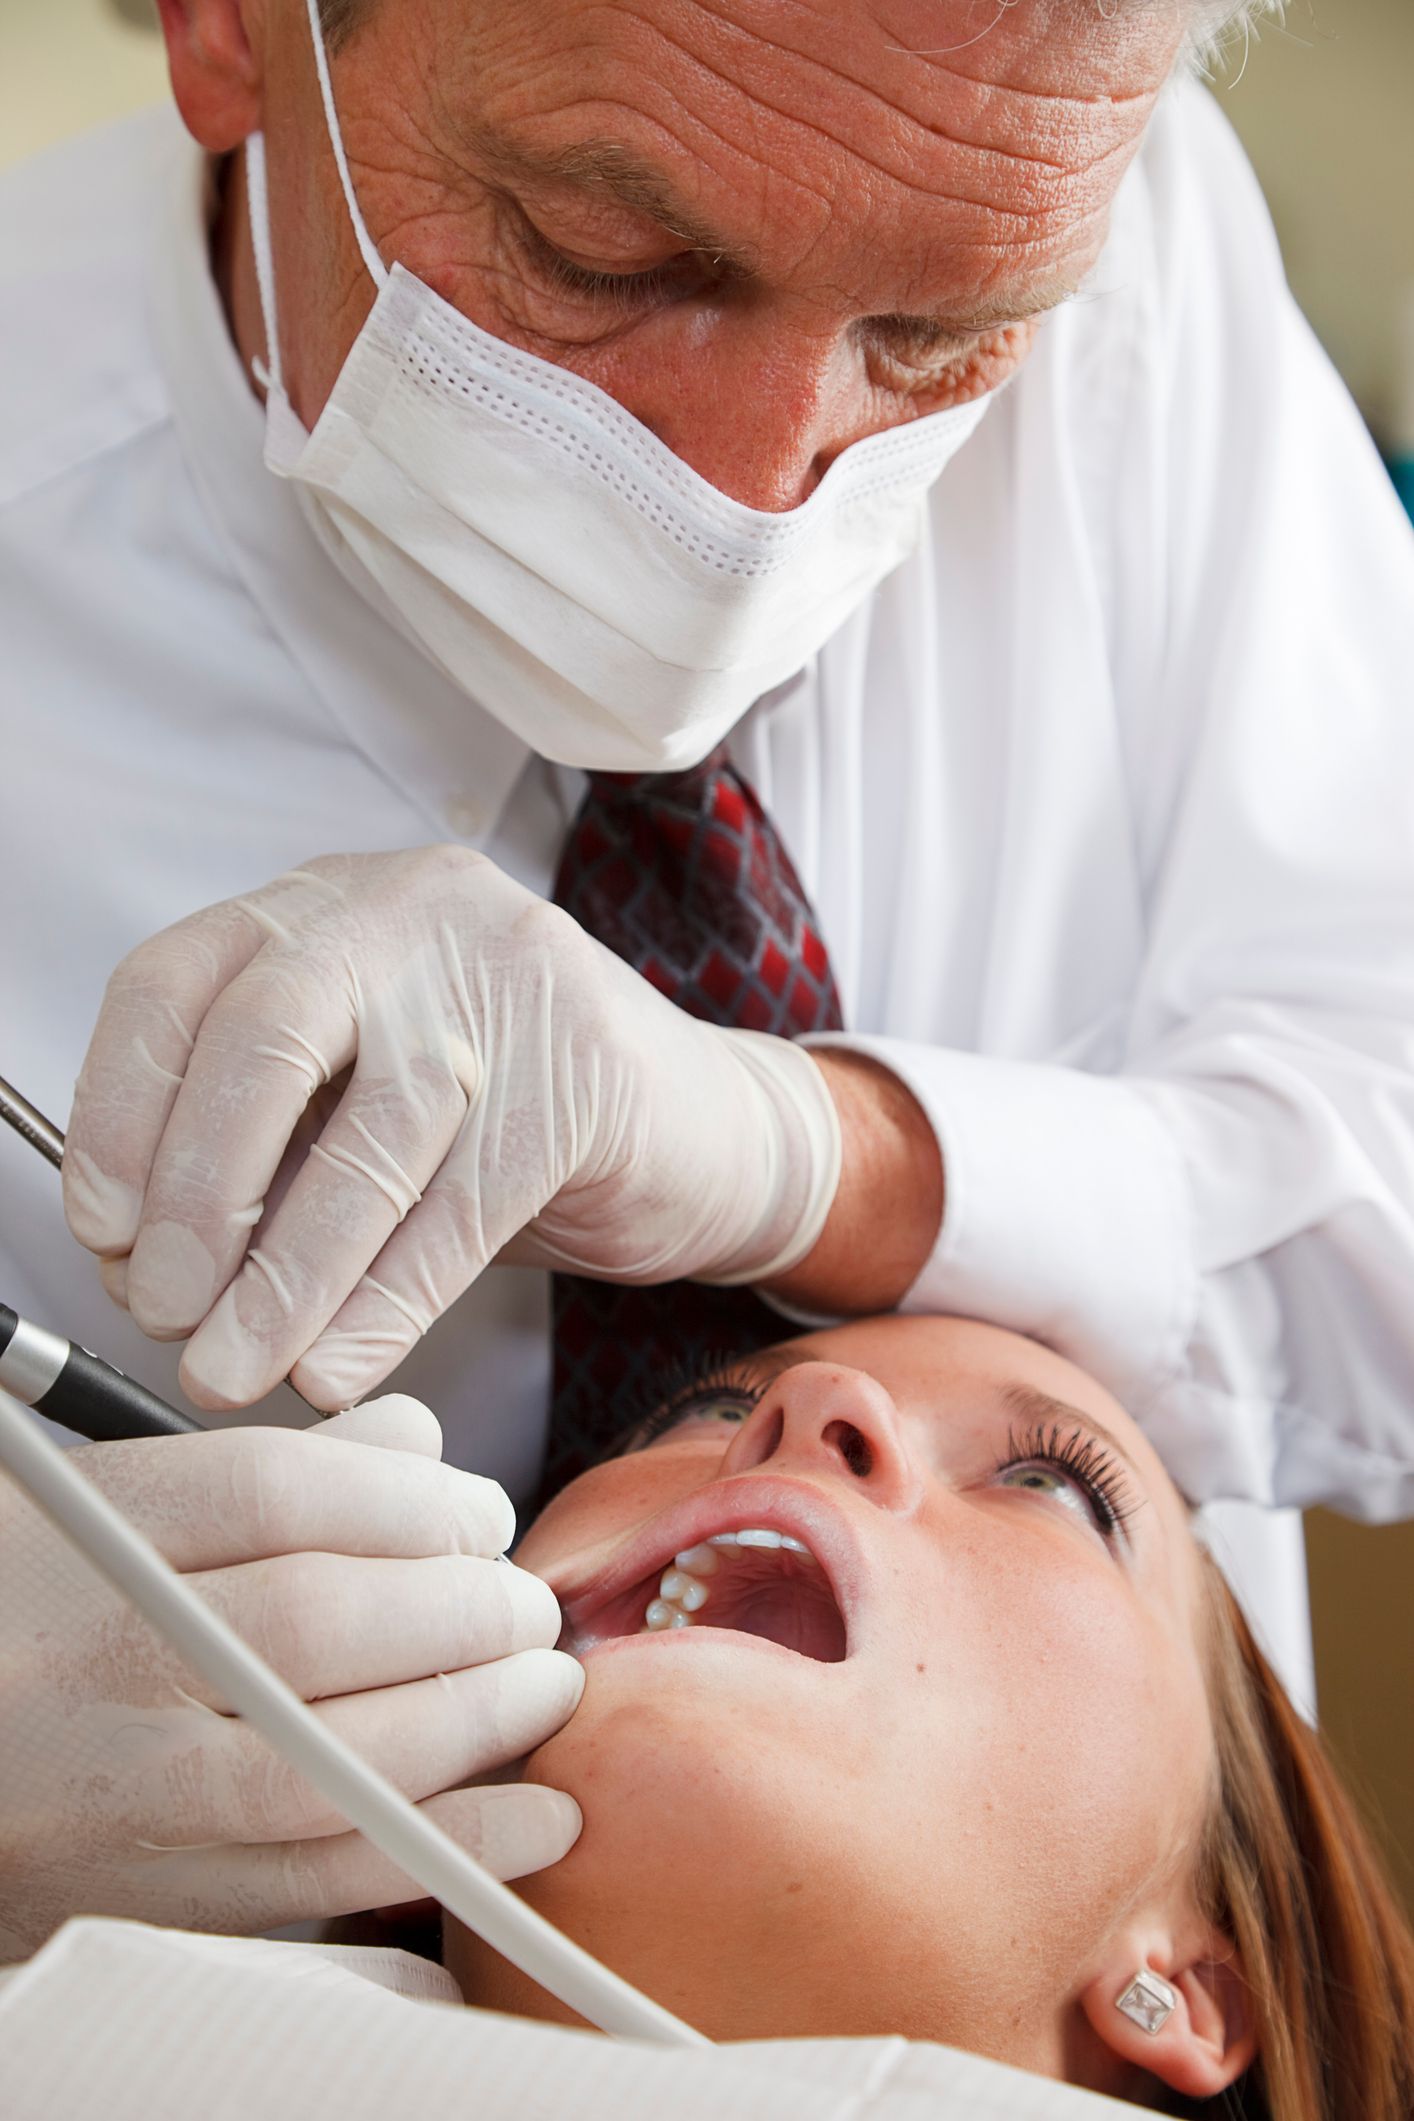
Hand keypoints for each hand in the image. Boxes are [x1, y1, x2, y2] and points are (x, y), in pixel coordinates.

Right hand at [0, 1398, 582, 1959]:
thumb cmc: (29, 1604)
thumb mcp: (102, 1500)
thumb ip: (261, 1468)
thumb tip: (422, 1448)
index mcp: (87, 1536)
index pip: (277, 1494)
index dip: (412, 1500)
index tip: (481, 1513)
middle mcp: (91, 1660)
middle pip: (316, 1623)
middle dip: (461, 1610)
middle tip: (527, 1605)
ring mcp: (110, 1788)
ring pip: (324, 1761)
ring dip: (471, 1724)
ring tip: (544, 1688)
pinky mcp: (136, 1895)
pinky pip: (308, 1884)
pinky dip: (441, 1852)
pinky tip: (535, 1822)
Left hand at [63, 849, 839, 1409]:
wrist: (703, 1127)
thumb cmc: (508, 1121)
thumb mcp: (361, 1109)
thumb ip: (263, 1155)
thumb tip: (141, 1264)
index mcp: (326, 905)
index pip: (180, 981)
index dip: (119, 1111)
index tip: (101, 1230)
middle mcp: (410, 911)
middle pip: (266, 1036)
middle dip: (199, 1193)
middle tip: (163, 1310)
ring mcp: (510, 975)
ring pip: (372, 1134)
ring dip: (289, 1276)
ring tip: (240, 1368)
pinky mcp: (588, 1067)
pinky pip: (466, 1202)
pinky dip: (389, 1300)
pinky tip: (342, 1366)